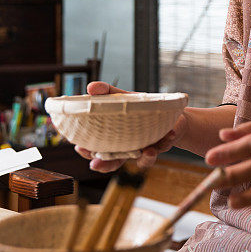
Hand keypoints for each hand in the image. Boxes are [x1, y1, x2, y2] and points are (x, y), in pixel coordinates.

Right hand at [74, 81, 188, 172]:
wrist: (168, 112)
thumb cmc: (139, 107)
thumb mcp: (122, 97)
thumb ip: (106, 92)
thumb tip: (91, 87)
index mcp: (113, 138)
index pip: (96, 149)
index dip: (87, 151)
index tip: (80, 147)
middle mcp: (127, 148)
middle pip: (113, 162)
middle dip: (105, 164)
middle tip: (96, 163)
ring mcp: (144, 148)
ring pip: (141, 160)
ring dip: (144, 158)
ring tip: (145, 151)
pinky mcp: (162, 144)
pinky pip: (164, 146)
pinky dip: (166, 141)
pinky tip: (169, 134)